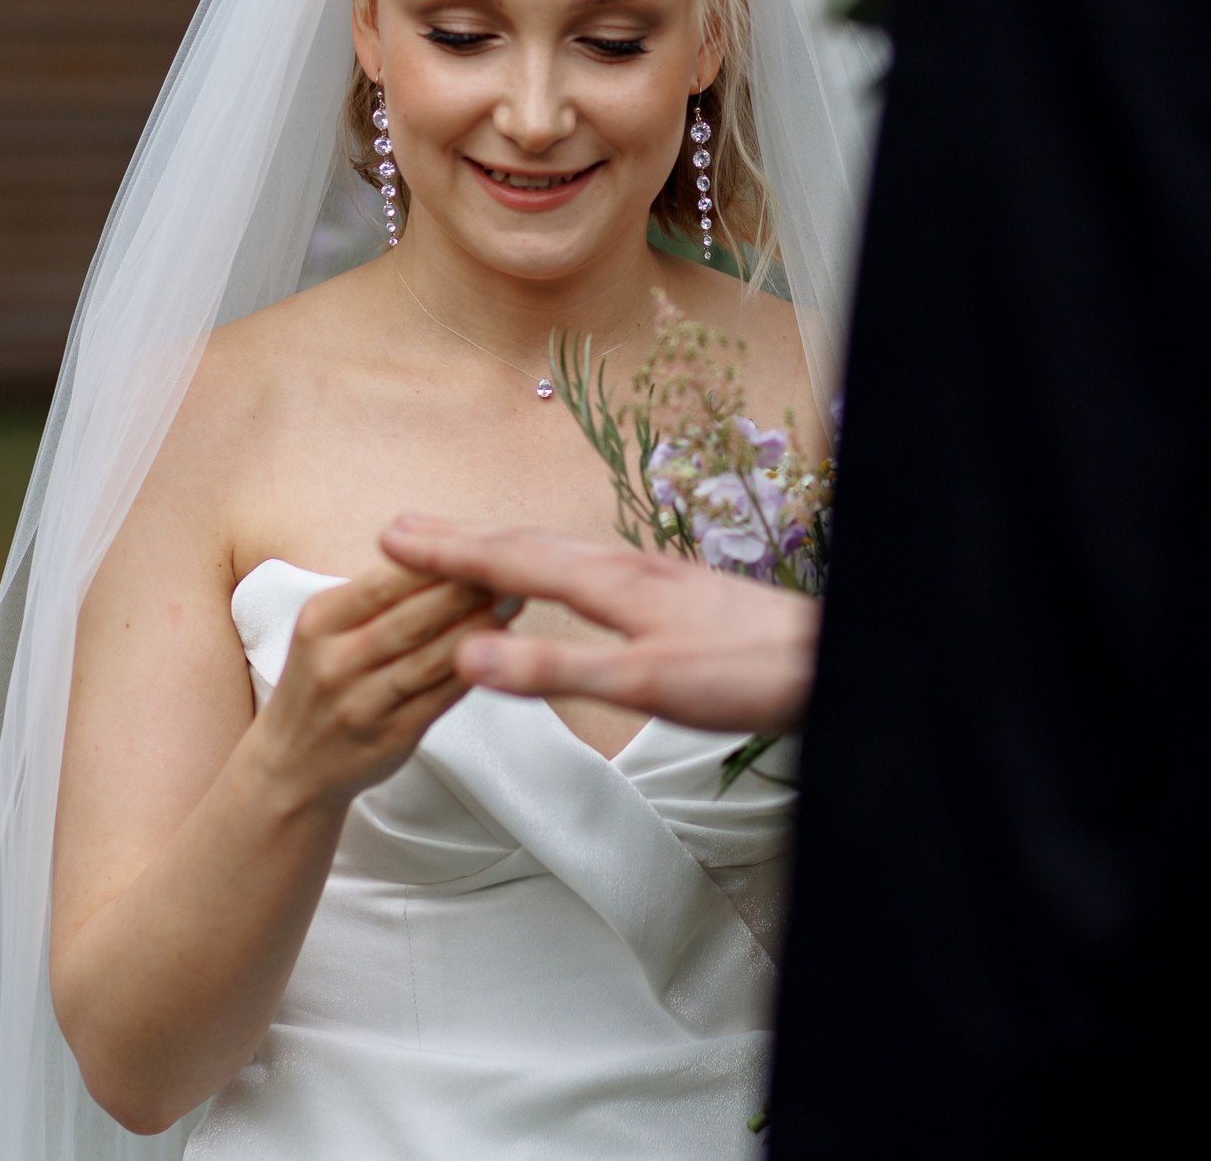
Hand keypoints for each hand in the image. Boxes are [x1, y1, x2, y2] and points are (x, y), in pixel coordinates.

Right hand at [244, 560, 499, 811]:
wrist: (291, 765)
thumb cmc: (321, 683)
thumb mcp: (327, 628)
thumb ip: (378, 593)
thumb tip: (448, 544)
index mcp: (320, 621)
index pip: (383, 583)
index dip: (435, 562)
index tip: (478, 542)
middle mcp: (335, 662)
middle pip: (412, 619)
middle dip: (467, 590)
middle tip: (513, 567)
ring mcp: (362, 704)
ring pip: (430, 660)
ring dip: (479, 628)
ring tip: (515, 601)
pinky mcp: (390, 738)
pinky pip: (441, 699)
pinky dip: (475, 671)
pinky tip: (504, 651)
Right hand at [377, 515, 818, 733]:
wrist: (822, 660)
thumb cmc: (743, 673)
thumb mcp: (642, 683)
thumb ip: (555, 670)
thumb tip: (468, 658)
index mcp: (608, 585)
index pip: (508, 563)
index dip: (446, 554)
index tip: (389, 539)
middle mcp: (625, 566)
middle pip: (527, 544)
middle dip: (462, 537)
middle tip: (403, 527)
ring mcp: (652, 575)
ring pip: (558, 551)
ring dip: (503, 545)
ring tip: (466, 543)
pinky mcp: (673, 591)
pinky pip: (587, 565)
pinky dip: (548, 563)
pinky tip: (562, 576)